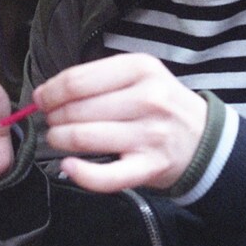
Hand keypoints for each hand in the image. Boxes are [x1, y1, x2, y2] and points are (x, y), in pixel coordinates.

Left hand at [32, 53, 207, 192]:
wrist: (204, 139)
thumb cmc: (159, 104)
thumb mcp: (137, 76)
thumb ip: (95, 79)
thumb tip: (46, 93)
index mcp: (140, 69)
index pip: (77, 81)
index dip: (50, 92)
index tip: (41, 99)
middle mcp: (147, 98)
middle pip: (77, 109)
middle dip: (53, 117)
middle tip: (50, 121)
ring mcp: (150, 134)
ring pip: (84, 137)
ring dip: (59, 140)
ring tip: (57, 139)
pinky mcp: (150, 167)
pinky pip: (106, 176)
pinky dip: (81, 174)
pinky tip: (68, 166)